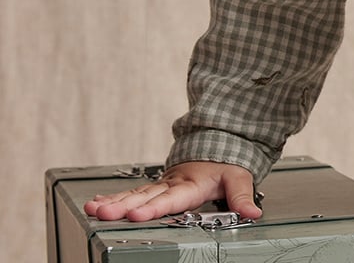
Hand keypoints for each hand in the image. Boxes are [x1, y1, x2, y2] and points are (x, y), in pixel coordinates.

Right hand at [83, 161, 261, 222]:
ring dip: (113, 202)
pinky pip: (132, 192)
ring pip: (135, 194)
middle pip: (146, 197)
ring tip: (93, 209)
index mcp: (192, 184)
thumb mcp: (239, 178)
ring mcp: (161, 184)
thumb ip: (242, 197)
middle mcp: (172, 183)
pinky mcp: (155, 187)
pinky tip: (96, 204)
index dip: (155, 207)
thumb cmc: (225, 165)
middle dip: (123, 206)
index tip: (137, 214)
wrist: (218, 145)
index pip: (171, 198)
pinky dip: (114, 197)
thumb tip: (253, 214)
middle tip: (102, 213)